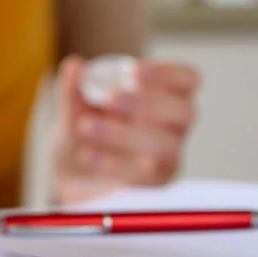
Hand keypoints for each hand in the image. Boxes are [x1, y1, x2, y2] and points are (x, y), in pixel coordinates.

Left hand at [53, 56, 200, 204]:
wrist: (70, 180)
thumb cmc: (84, 138)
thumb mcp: (73, 111)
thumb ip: (74, 90)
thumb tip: (74, 66)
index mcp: (162, 100)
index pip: (187, 81)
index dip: (167, 73)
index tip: (133, 69)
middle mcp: (172, 130)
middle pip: (184, 112)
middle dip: (147, 103)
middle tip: (111, 98)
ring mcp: (166, 162)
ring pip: (165, 146)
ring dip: (124, 133)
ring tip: (86, 126)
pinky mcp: (152, 190)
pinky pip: (144, 178)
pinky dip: (113, 164)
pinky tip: (87, 155)